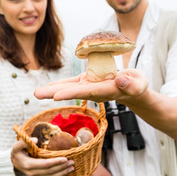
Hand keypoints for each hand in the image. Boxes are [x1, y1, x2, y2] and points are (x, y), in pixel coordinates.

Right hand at [11, 139, 74, 175]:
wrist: (13, 162)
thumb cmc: (17, 152)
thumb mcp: (16, 145)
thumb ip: (24, 142)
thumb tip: (36, 140)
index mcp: (28, 164)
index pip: (45, 164)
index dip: (55, 162)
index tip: (65, 158)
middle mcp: (32, 173)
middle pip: (50, 172)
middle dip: (62, 167)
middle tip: (72, 162)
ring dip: (62, 174)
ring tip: (71, 168)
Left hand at [34, 69, 148, 104]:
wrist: (133, 89)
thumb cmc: (138, 85)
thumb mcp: (139, 83)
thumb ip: (132, 83)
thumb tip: (120, 79)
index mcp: (105, 90)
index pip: (86, 92)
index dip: (71, 93)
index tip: (56, 95)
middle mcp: (94, 91)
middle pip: (72, 92)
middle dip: (55, 93)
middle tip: (37, 95)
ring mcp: (89, 87)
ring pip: (69, 87)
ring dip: (52, 90)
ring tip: (36, 93)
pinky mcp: (87, 82)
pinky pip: (72, 83)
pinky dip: (60, 85)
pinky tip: (48, 88)